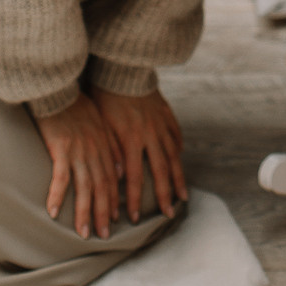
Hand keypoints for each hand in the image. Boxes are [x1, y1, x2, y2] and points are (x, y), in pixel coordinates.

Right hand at [36, 94, 120, 240]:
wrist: (60, 87)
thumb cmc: (77, 105)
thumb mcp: (101, 124)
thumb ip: (111, 148)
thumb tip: (121, 171)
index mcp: (105, 146)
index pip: (113, 179)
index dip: (113, 200)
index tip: (114, 219)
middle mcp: (95, 151)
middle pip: (102, 187)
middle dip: (103, 213)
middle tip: (104, 235)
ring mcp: (79, 150)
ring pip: (84, 187)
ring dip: (84, 212)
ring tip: (83, 232)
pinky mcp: (61, 148)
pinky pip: (60, 177)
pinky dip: (57, 195)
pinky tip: (52, 212)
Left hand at [91, 87, 187, 223]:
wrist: (122, 67)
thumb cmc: (105, 96)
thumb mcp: (103, 125)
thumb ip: (112, 150)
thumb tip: (120, 176)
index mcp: (132, 139)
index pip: (135, 177)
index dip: (135, 199)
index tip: (134, 218)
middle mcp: (150, 134)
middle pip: (161, 171)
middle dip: (164, 196)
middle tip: (168, 215)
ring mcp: (161, 123)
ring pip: (173, 156)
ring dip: (178, 178)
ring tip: (182, 196)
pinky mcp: (166, 112)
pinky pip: (175, 134)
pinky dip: (178, 148)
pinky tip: (180, 158)